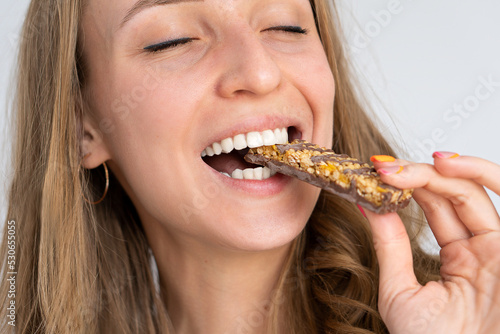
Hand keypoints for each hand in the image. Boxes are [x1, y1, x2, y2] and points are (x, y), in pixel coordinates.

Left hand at [366, 153, 499, 332]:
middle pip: (452, 194)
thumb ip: (390, 247)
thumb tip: (367, 207)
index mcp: (461, 259)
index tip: (373, 175)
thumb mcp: (401, 292)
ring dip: (438, 171)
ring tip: (399, 168)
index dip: (406, 188)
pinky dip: (481, 173)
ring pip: (473, 190)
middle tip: (380, 169)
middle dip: (414, 176)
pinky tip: (445, 163)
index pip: (435, 208)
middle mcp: (484, 248)